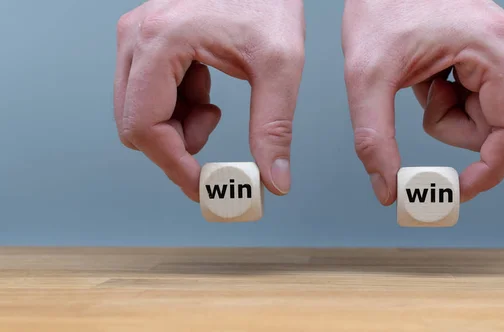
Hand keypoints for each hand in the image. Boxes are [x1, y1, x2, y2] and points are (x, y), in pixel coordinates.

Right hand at [114, 0, 304, 200]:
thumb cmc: (269, 0)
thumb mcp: (280, 66)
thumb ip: (274, 127)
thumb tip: (273, 182)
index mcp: (160, 41)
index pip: (144, 128)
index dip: (175, 167)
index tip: (205, 187)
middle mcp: (137, 37)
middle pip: (136, 124)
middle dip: (176, 145)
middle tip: (214, 140)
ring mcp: (138, 37)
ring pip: (140, 112)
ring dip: (178, 126)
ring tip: (214, 108)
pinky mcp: (148, 41)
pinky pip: (149, 95)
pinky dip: (178, 107)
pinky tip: (206, 92)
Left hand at [342, 0, 503, 204]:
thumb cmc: (378, 7)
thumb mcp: (367, 77)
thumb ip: (374, 139)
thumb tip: (388, 190)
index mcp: (493, 49)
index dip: (489, 168)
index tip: (457, 191)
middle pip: (494, 125)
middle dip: (450, 129)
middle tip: (417, 104)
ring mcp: (499, 49)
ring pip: (480, 114)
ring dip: (443, 112)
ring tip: (418, 79)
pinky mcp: (484, 52)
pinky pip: (472, 97)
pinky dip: (443, 98)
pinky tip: (424, 72)